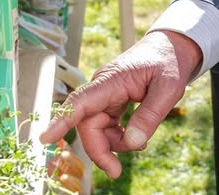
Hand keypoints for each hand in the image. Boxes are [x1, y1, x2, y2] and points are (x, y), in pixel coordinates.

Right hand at [40, 30, 202, 178]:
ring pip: (96, 127)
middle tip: (116, 172)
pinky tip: (134, 138)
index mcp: (113, 79)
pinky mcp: (111, 99)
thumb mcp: (169, 88)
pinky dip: (117, 137)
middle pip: (88, 124)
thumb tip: (131, 143)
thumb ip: (150, 115)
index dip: (62, 121)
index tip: (45, 139)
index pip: (81, 101)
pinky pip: (106, 124)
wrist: (172, 46)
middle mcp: (103, 86)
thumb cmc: (169, 61)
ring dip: (113, 143)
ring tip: (139, 144)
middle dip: (100, 150)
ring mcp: (106, 93)